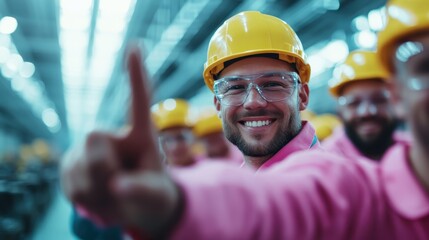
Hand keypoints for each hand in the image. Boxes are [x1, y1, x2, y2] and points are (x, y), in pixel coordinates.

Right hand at [60, 46, 180, 236]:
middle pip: (94, 137)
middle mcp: (112, 135)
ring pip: (80, 169)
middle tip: (120, 185)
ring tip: (113, 195)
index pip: (139, 101)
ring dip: (98, 193)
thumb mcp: (156, 196)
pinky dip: (88, 202)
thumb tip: (117, 186)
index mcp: (141, 134)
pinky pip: (71, 187)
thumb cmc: (152, 194)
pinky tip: (98, 198)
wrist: (131, 210)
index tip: (135, 46)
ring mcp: (88, 150)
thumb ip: (142, 190)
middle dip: (104, 168)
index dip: (136, 74)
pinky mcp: (72, 166)